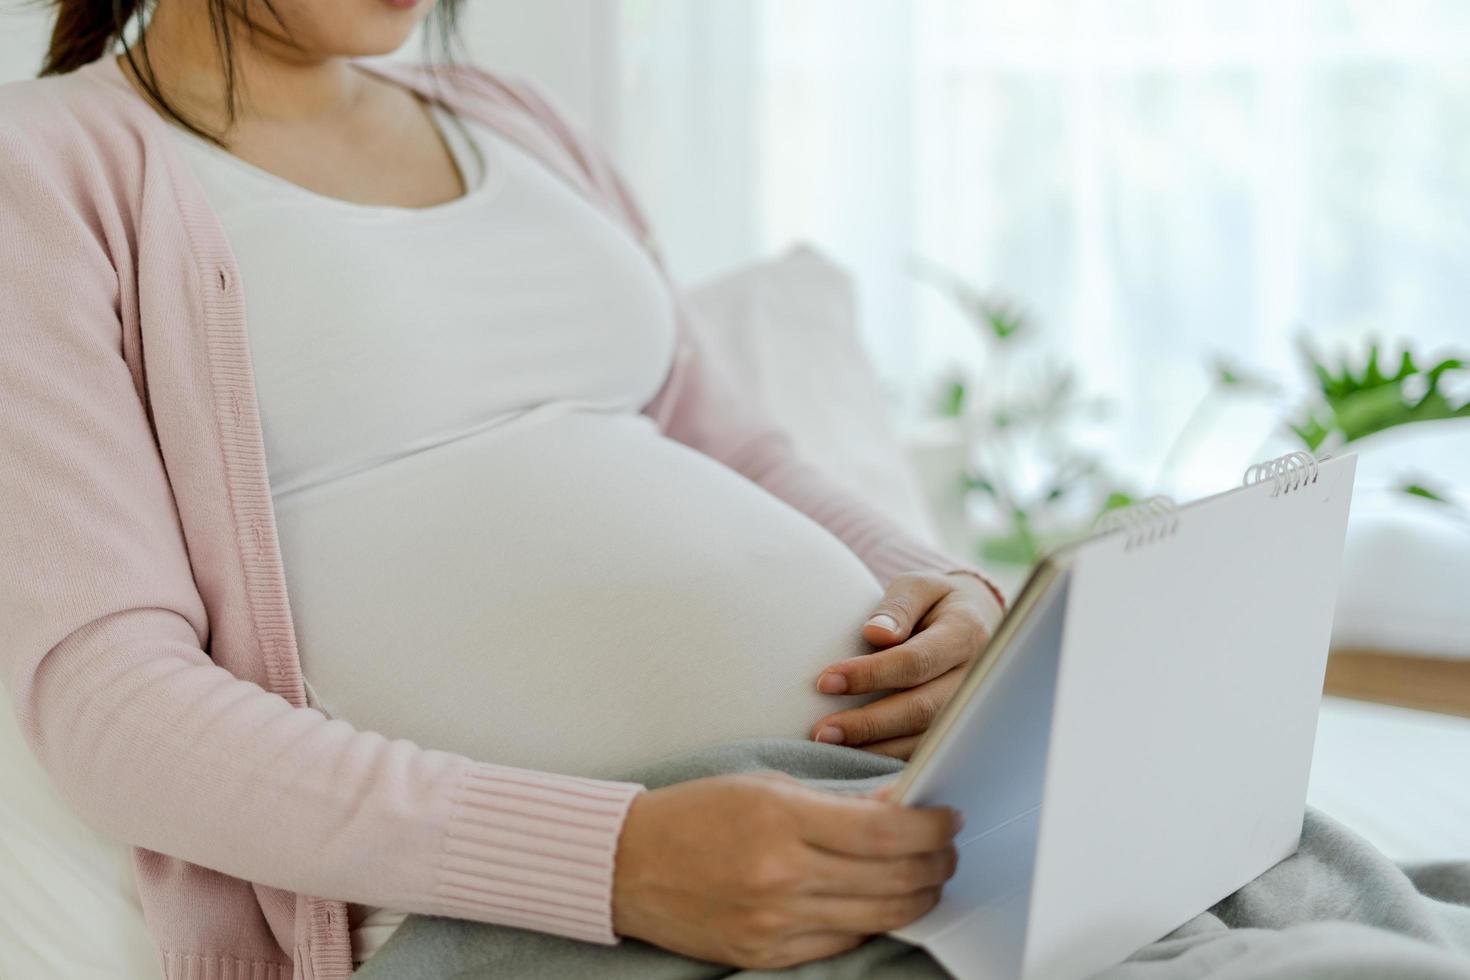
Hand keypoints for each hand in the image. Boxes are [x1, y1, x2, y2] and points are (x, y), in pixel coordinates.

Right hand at [611, 772, 961, 968]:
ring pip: (879, 917)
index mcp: (781, 820)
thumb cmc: (694, 815)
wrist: (626, 865)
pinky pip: (842, 943)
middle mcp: (782, 875)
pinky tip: (882, 903)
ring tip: (927, 878)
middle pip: (893, 878)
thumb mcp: (765, 786)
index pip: (885, 830)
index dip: (931, 827)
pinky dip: (872, 921)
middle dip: (936, 863)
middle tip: (947, 848)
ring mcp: (775, 922)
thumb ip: (835, 803)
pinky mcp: (767, 955)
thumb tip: (900, 807)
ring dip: (917, 896)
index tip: (948, 818)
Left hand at [810, 570, 1003, 759]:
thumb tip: (875, 634)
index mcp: (965, 634)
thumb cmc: (936, 602)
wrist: (977, 622)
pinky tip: (855, 760)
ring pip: (925, 738)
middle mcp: (975, 677)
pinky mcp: (958, 728)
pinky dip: (890, 759)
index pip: (915, 661)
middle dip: (869, 723)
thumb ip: (897, 606)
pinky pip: (926, 751)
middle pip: (921, 709)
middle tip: (821, 731)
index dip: (870, 674)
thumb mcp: (919, 587)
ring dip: (876, 749)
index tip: (825, 681)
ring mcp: (970, 708)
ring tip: (830, 748)